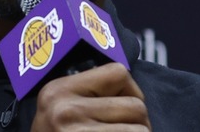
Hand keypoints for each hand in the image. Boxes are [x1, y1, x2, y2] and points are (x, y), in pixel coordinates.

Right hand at [31, 62, 150, 130]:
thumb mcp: (60, 109)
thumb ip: (90, 95)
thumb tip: (133, 91)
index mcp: (58, 90)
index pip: (117, 73)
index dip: (129, 90)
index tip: (122, 108)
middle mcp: (65, 110)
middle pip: (135, 106)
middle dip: (138, 122)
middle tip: (124, 131)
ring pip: (141, 130)